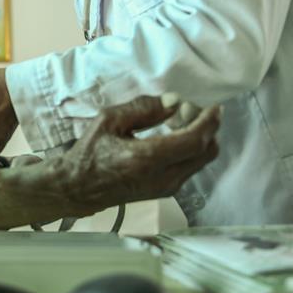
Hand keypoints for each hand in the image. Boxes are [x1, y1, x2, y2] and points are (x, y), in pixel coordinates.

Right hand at [52, 95, 220, 216]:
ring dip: (200, 138)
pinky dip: (192, 150)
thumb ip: (143, 109)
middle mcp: (162, 177)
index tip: (213, 106)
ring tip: (182, 120)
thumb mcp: (108, 120)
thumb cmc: (90, 152)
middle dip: (208, 128)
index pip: (194, 141)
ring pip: (201, 161)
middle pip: (206, 152)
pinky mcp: (165, 192)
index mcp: (147, 158)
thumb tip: (174, 101)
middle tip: (193, 110)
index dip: (208, 122)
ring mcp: (166, 188)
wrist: (78, 188)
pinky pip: (191, 168)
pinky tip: (175, 136)